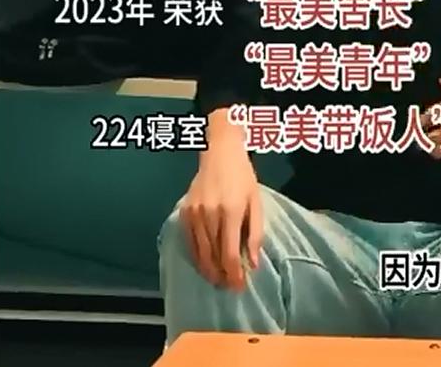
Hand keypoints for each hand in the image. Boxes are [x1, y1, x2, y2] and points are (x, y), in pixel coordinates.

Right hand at [179, 138, 261, 290]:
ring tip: (218, 280)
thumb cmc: (243, 177)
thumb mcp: (256, 203)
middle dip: (222, 275)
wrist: (220, 153)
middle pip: (213, 255)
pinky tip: (204, 264)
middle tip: (230, 287)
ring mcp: (193, 213)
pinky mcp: (184, 212)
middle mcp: (209, 214)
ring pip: (199, 251)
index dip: (234, 273)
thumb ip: (255, 234)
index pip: (229, 252)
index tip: (240, 285)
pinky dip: (196, 256)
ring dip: (208, 269)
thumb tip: (253, 263)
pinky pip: (189, 241)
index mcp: (230, 211)